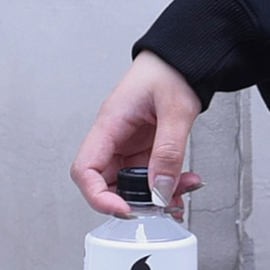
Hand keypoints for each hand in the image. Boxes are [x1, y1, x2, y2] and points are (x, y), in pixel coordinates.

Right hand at [71, 52, 204, 216]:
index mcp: (110, 123)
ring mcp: (128, 143)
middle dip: (134, 200)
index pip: (85, 170)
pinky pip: (149, 175)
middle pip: (107, 182)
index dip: (98, 196)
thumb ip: (168, 152)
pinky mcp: (144, 147)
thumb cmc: (172, 71)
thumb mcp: (176, 111)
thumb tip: (160, 189)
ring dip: (155, 194)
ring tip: (182, 189)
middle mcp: (114, 136)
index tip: (124, 210)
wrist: (184, 58)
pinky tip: (183, 182)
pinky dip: (165, 184)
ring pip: (131, 183)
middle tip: (162, 204)